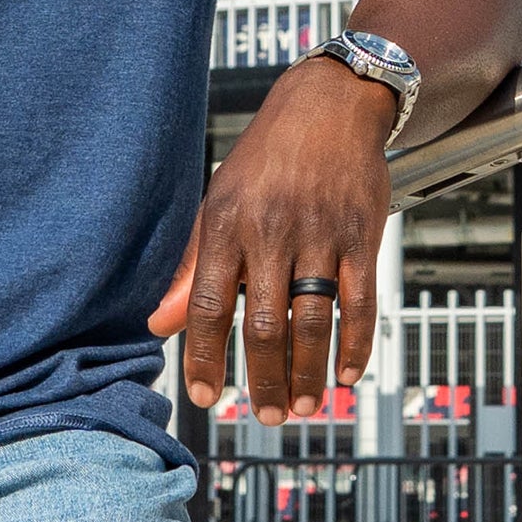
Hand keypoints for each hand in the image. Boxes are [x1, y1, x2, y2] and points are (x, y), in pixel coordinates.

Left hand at [148, 56, 391, 425]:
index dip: (205, 355)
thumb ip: (193, 267)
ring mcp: (321, 233)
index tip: (205, 395)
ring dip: (308, 374)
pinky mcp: (363, 235)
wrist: (328, 105)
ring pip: (313, 321)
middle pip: (266, 324)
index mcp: (228, 222)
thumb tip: (159, 324)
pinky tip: (345, 375)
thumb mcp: (218, 200)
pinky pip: (360, 303)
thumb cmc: (265, 159)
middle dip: (263, 379)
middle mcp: (272, 230)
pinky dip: (354, 346)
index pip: (211, 303)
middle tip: (264, 416)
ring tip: (301, 406)